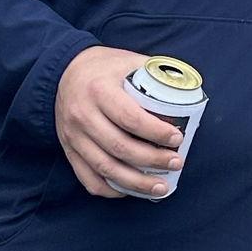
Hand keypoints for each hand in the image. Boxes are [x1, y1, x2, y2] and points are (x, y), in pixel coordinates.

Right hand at [54, 46, 184, 198]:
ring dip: (136, 182)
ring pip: (105, 168)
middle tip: (176, 163)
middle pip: (119, 147)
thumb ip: (154, 74)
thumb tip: (187, 91)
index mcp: (99, 90)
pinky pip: (88, 178)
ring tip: (161, 187)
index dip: (156, 132)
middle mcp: (82, 115)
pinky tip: (130, 190)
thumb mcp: (128, 61)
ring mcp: (72, 136)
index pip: (130, 118)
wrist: (64, 72)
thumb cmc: (104, 68)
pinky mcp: (68, 150)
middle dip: (152, 160)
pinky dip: (110, 189)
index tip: (177, 138)